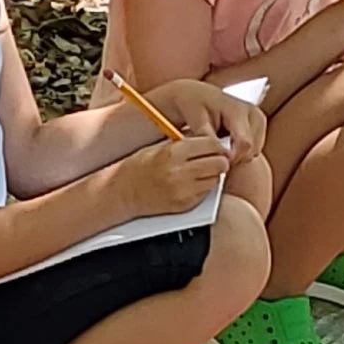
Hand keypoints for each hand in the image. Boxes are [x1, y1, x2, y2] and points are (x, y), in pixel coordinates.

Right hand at [110, 131, 232, 218]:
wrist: (123, 191)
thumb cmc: (140, 167)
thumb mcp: (161, 147)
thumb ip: (186, 143)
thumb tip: (211, 139)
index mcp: (174, 152)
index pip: (212, 145)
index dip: (217, 146)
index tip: (216, 147)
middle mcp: (180, 172)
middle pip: (219, 164)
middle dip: (219, 161)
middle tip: (212, 160)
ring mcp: (183, 190)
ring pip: (215, 180)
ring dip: (211, 175)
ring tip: (198, 173)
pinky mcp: (184, 204)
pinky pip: (206, 193)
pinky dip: (203, 188)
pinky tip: (191, 184)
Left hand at [146, 78, 266, 160]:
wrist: (197, 93)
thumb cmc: (193, 104)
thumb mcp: (195, 118)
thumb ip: (207, 135)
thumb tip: (222, 153)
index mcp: (238, 110)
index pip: (245, 143)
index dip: (232, 158)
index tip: (215, 161)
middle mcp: (254, 113)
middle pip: (252, 150)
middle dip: (234, 158)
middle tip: (214, 155)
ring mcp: (259, 119)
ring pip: (255, 151)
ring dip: (238, 156)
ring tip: (218, 148)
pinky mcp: (260, 125)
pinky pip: (255, 149)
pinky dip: (241, 152)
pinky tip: (226, 146)